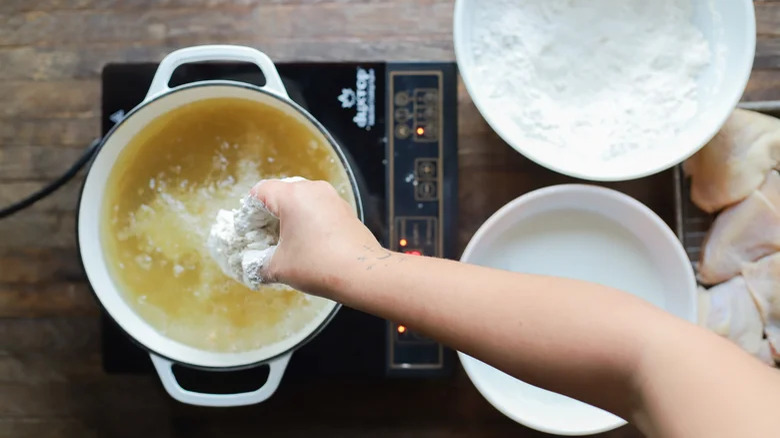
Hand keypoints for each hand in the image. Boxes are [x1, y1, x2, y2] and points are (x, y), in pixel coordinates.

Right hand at [250, 178, 379, 294]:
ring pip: (302, 200)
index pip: (260, 191)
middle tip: (266, 238)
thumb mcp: (278, 267)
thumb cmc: (317, 265)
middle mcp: (313, 189)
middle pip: (282, 193)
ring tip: (288, 242)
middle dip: (270, 214)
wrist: (362, 273)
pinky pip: (319, 208)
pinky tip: (310, 243)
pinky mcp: (345, 209)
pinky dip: (309, 220)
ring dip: (291, 217)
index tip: (250, 232)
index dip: (250, 211)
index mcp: (293, 195)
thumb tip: (253, 266)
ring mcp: (332, 197)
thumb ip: (258, 263)